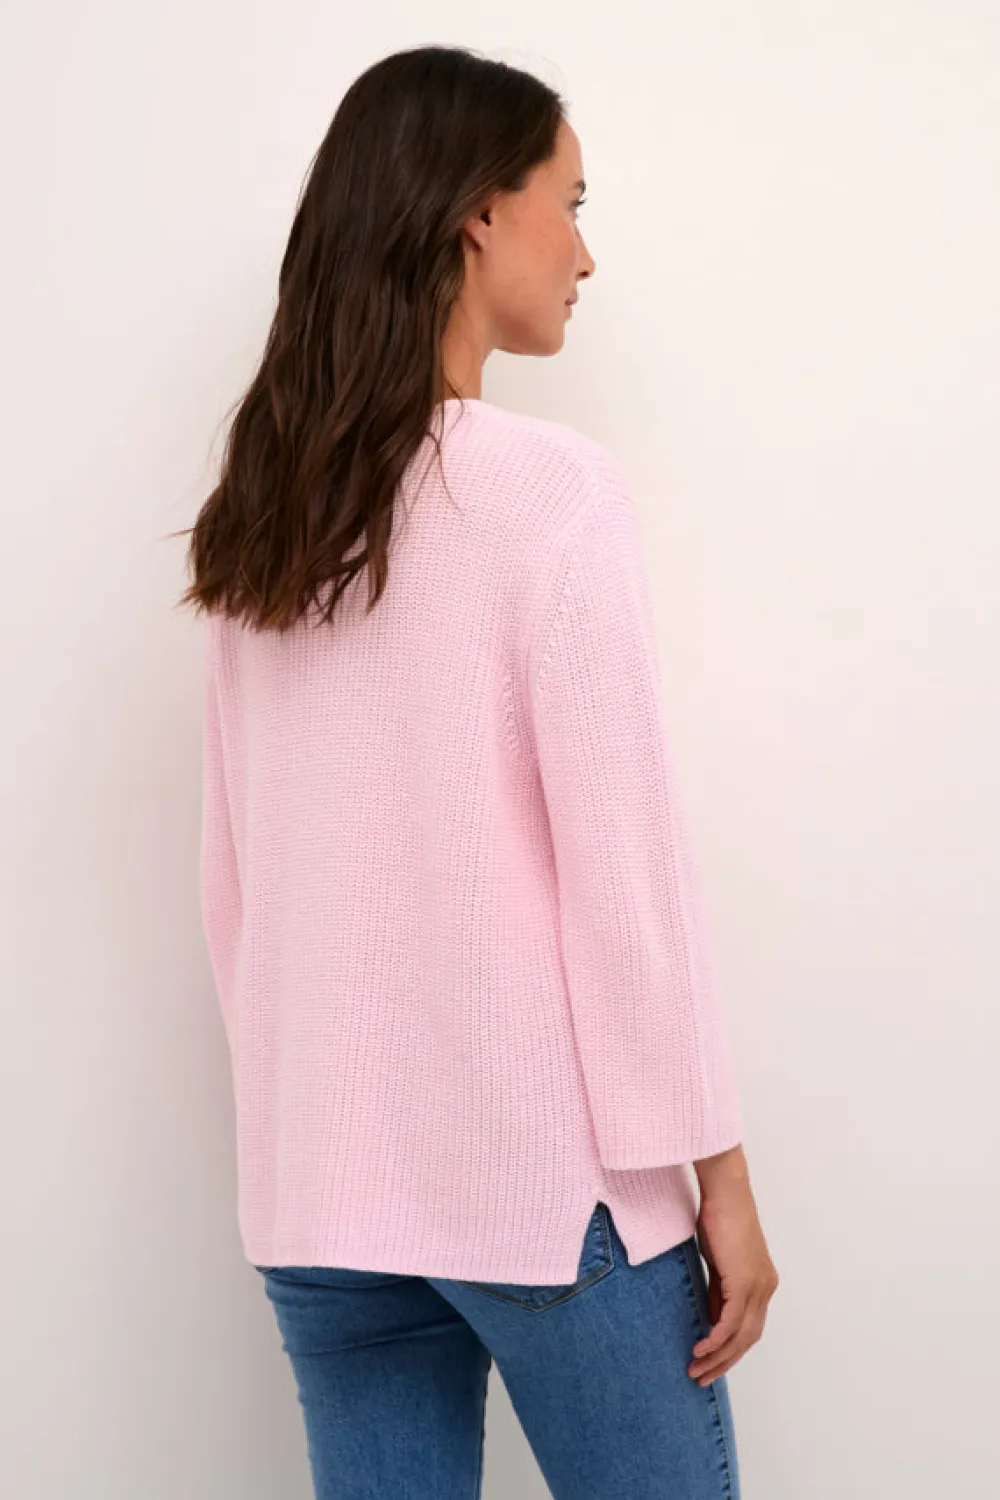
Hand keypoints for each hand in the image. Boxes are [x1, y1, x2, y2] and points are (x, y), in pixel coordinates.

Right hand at [687, 1175, 777, 1386]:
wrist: (725, 1189)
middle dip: (725, 1362)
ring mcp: (758, 1285)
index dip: (731, 1349)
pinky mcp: (744, 1281)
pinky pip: (731, 1322)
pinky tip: (700, 1349)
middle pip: (748, 1338)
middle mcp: (765, 1287)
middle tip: (702, 1377)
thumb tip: (711, 1317)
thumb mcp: (717, 1260)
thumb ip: (718, 1289)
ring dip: (718, 1357)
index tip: (710, 1363)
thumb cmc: (717, 1216)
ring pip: (740, 1336)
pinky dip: (716, 1340)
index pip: (749, 1327)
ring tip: (695, 1370)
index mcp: (762, 1282)